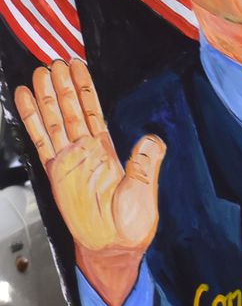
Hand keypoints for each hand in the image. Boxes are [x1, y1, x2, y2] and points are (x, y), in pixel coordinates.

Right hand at [13, 60, 164, 305]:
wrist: (113, 246)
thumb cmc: (132, 223)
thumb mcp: (145, 189)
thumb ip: (146, 163)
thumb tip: (153, 138)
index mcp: (108, 150)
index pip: (93, 111)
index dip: (85, 89)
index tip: (77, 66)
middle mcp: (86, 150)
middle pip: (71, 109)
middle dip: (63, 85)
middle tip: (55, 59)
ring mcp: (68, 159)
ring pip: (54, 120)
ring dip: (46, 96)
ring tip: (39, 72)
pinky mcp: (54, 172)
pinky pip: (40, 141)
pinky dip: (31, 119)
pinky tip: (24, 99)